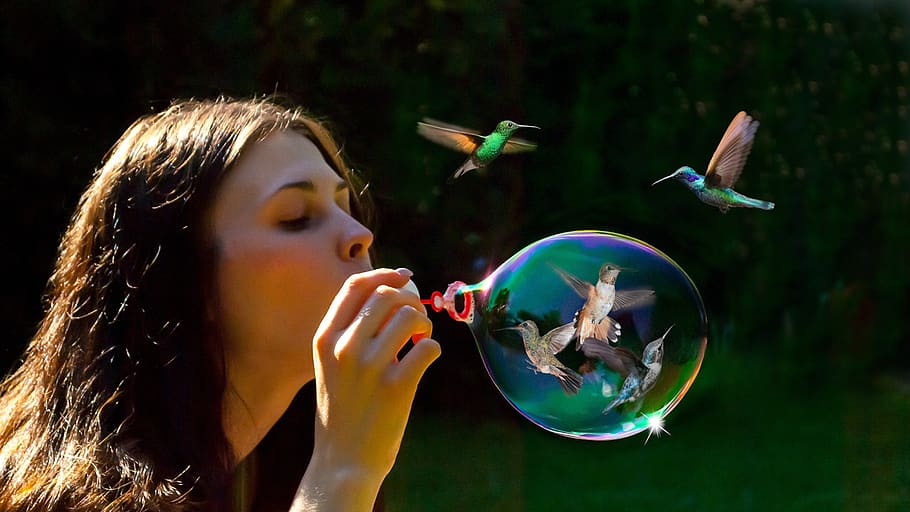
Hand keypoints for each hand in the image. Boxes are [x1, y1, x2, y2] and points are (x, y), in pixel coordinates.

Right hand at [295, 268, 440, 509]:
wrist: (342, 461)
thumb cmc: (342, 409)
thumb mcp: (329, 365)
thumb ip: (350, 330)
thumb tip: (391, 288)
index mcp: (325, 339)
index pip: (355, 286)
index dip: (384, 273)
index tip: (404, 277)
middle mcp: (345, 347)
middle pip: (387, 294)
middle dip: (410, 299)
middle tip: (416, 319)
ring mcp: (370, 366)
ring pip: (411, 316)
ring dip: (424, 323)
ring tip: (420, 340)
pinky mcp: (397, 386)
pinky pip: (428, 347)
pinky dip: (432, 348)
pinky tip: (423, 360)